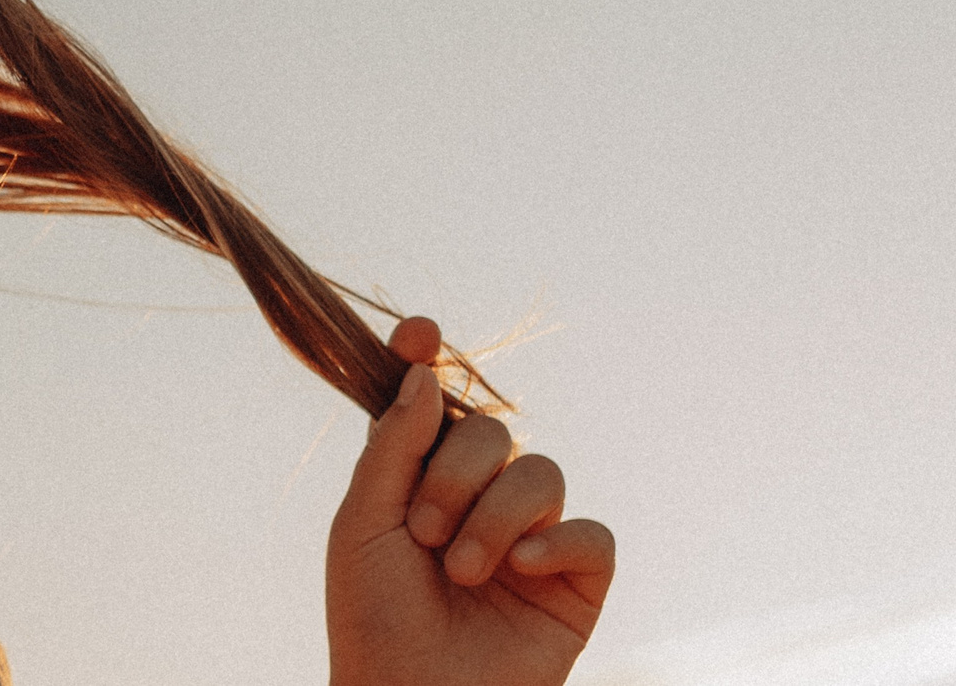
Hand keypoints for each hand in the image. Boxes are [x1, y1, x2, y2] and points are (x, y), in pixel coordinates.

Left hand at [323, 318, 613, 685]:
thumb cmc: (375, 621)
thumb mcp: (362, 524)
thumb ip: (393, 445)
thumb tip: (423, 369)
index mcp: (421, 481)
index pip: (433, 402)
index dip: (427, 358)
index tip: (419, 334)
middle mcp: (479, 501)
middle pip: (491, 429)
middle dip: (455, 471)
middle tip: (425, 533)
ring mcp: (530, 541)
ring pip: (542, 473)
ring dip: (495, 514)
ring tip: (462, 571)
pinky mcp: (575, 586)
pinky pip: (593, 533)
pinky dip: (558, 541)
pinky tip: (521, 567)